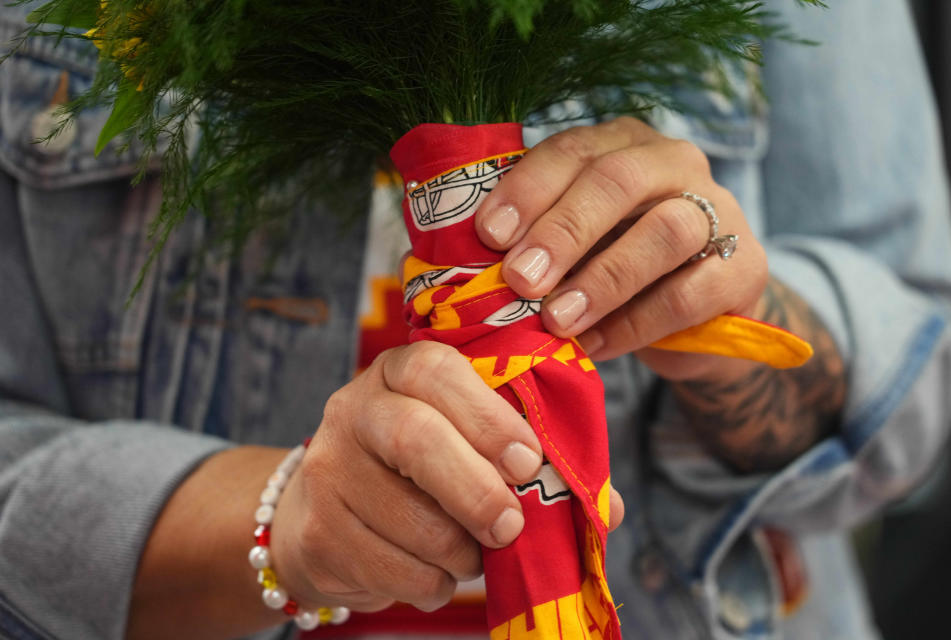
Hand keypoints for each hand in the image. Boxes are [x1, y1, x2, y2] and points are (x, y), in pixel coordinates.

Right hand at [271, 341, 624, 612]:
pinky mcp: (317, 531)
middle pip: (415, 438)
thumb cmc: (417, 471)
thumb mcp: (466, 444)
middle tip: (511, 525)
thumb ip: (532, 462)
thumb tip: (607, 508)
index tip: (527, 460)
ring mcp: (328, 469)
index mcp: (400, 373)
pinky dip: (431, 583)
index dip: (488, 415)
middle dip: (477, 490)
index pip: (436, 370)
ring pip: (408, 518)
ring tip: (473, 553)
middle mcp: (354, 409)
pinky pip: (390, 568)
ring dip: (460, 550)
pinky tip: (437, 574)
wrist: (325, 512)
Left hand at [475, 116, 767, 380]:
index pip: (572, 149)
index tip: (489, 236)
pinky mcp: (743, 268)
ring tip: (557, 319)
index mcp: (623, 144)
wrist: (695, 317)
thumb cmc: (615, 266)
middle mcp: (674, 163)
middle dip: (562, 231)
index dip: (528, 190)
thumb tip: (472, 258)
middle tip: (520, 279)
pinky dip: (634, 324)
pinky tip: (595, 343)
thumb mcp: (575, 242)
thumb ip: (536, 236)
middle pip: (618, 180)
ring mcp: (719, 212)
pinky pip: (687, 293)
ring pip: (665, 231)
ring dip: (602, 279)